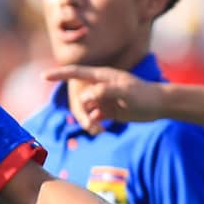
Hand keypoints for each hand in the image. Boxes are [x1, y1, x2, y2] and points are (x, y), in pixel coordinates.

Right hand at [45, 65, 162, 131]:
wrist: (160, 106)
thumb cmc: (144, 94)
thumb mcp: (125, 92)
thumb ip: (104, 91)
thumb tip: (86, 96)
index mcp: (101, 77)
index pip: (75, 73)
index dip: (59, 74)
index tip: (43, 76)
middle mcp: (99, 87)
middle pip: (78, 98)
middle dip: (81, 112)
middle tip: (91, 124)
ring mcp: (102, 99)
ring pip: (84, 109)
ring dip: (87, 120)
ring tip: (97, 129)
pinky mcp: (107, 110)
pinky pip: (92, 117)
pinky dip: (93, 124)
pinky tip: (101, 130)